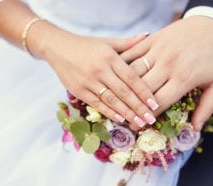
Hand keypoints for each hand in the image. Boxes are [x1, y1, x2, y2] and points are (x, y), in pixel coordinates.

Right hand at [29, 22, 158, 126]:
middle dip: (139, 107)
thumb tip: (148, 35)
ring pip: (111, 100)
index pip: (132, 77)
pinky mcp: (78, 90)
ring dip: (127, 113)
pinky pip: (97, 103)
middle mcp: (100, 70)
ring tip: (140, 123)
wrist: (57, 47)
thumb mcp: (108, 42)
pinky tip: (121, 119)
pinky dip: (109, 112)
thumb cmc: (87, 45)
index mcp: (110, 57)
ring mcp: (88, 81)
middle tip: (151, 119)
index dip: (144, 92)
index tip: (155, 103)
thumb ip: (128, 43)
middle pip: (124, 92)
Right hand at [121, 16, 212, 130]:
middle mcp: (168, 64)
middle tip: (126, 116)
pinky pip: (131, 54)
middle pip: (142, 90)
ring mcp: (158, 50)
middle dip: (132, 106)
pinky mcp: (151, 39)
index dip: (145, 118)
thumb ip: (207, 107)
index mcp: (184, 78)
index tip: (136, 127)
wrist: (211, 24)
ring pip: (132, 72)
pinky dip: (122, 66)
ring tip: (119, 100)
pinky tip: (117, 77)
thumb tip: (196, 128)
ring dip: (123, 87)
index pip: (159, 103)